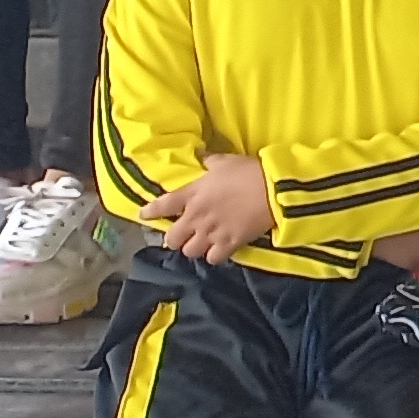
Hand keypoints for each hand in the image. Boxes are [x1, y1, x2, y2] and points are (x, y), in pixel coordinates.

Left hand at [140, 153, 269, 263]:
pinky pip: (213, 259)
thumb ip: (209, 162)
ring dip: (194, 248)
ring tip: (201, 244)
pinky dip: (214, 256)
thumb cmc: (248, 172)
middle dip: (175, 238)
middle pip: (172, 239)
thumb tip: (202, 158)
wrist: (274, 190)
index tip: (144, 215)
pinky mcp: (229, 244)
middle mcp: (195, 217)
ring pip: (190, 252)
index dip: (150, 212)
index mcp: (192, 195)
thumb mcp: (226, 161)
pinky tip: (219, 250)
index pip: (162, 206)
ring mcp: (211, 233)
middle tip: (183, 234)